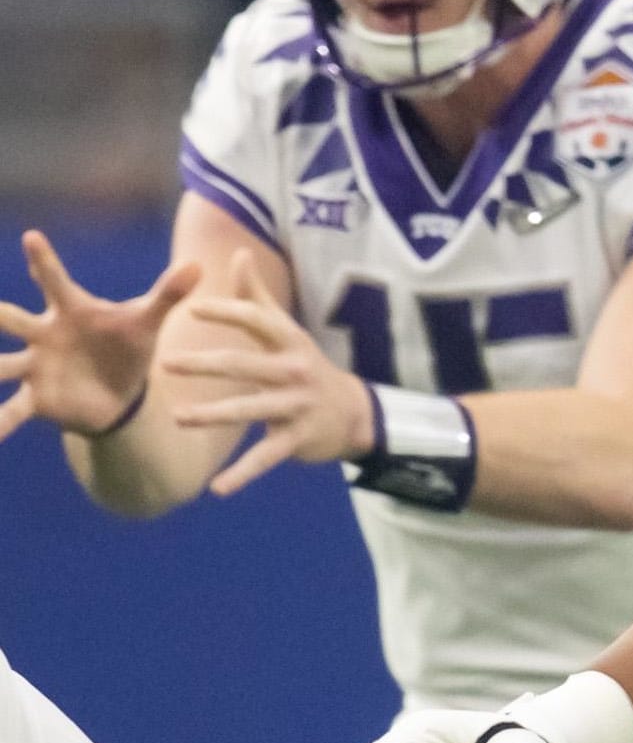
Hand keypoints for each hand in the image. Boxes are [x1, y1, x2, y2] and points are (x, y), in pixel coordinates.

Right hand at [0, 230, 200, 442]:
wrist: (121, 393)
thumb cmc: (126, 346)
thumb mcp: (147, 322)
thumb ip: (168, 294)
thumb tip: (197, 264)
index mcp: (71, 311)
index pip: (56, 282)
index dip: (44, 261)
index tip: (32, 236)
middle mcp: (44, 335)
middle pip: (14, 320)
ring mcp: (35, 367)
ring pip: (2, 364)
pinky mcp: (36, 398)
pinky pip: (12, 410)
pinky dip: (1, 423)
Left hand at [163, 249, 375, 494]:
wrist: (354, 413)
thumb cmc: (306, 365)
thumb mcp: (287, 331)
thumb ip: (258, 296)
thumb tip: (237, 253)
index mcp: (288, 342)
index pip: (256, 322)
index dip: (226, 313)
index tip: (192, 308)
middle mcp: (294, 371)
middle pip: (245, 365)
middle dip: (206, 365)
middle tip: (167, 363)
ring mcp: (297, 406)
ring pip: (250, 410)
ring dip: (214, 414)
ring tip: (179, 418)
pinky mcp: (298, 439)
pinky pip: (266, 457)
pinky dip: (243, 475)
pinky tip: (217, 489)